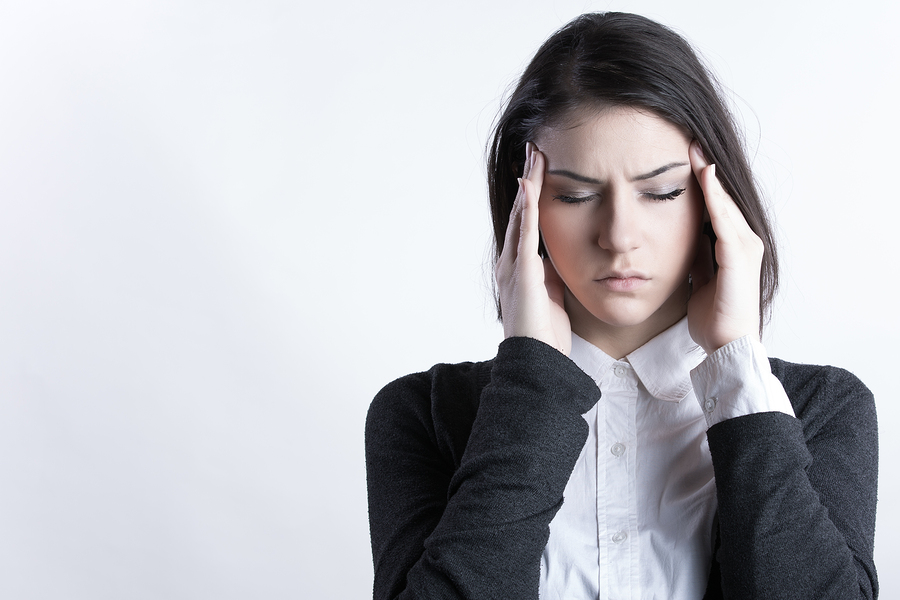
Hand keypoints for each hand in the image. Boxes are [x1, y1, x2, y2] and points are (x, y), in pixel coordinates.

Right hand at [495, 142, 571, 354]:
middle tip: (534, 149)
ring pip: (519, 216)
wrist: (536, 362)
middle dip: (528, 179)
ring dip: (527, 185)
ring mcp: (513, 266)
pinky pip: (524, 234)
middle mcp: (511, 262)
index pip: (526, 221)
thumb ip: (553, 273)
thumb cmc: (546, 335)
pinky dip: (526, 209)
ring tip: (534, 156)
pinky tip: (529, 187)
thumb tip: (564, 257)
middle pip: (519, 211)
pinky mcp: (522, 273)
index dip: (533, 193)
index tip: (541, 167)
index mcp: (519, 266)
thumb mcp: (552, 294)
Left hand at [687, 141, 762, 354]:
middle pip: (722, 199)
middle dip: (706, 171)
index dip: (701, 183)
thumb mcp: (699, 276)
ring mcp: (744, 249)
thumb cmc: (713, 315)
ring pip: (725, 205)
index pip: (714, 207)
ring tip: (696, 152)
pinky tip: (706, 179)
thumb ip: (695, 255)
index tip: (682, 157)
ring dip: (710, 178)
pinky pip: (724, 223)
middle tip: (689, 141)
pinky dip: (715, 200)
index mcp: (732, 246)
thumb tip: (678, 237)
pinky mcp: (738, 259)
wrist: (726, 344)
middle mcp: (744, 242)